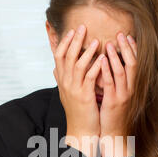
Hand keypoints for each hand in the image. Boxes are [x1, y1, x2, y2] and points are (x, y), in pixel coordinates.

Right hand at [52, 24, 104, 156]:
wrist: (81, 130)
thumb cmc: (77, 110)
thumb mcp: (67, 93)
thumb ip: (62, 79)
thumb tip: (55, 69)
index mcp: (62, 80)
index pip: (58, 56)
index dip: (63, 42)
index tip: (70, 30)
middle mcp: (65, 83)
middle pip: (67, 57)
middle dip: (74, 41)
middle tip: (82, 27)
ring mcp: (74, 90)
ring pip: (77, 66)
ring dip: (86, 52)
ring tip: (95, 40)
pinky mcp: (84, 96)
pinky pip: (89, 78)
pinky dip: (95, 67)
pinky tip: (102, 59)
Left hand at [99, 33, 136, 156]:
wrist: (114, 134)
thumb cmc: (113, 114)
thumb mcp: (117, 95)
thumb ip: (116, 81)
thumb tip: (111, 65)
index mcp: (132, 87)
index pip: (135, 63)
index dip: (133, 49)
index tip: (127, 36)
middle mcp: (131, 89)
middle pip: (133, 64)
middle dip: (127, 48)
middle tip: (121, 34)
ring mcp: (123, 96)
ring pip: (122, 72)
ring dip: (116, 56)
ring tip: (110, 43)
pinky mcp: (114, 102)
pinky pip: (110, 83)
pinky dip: (106, 70)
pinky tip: (101, 60)